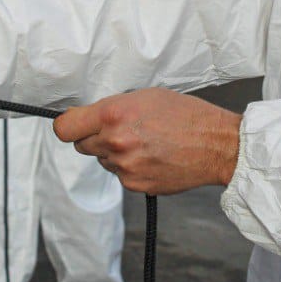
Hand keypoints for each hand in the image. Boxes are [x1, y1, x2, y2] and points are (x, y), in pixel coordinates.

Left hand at [53, 88, 242, 194]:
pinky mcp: (135, 185)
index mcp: (113, 114)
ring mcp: (124, 167)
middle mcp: (115, 142)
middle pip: (81, 145)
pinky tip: (153, 157)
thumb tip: (86, 118)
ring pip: (102, 160)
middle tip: (121, 130)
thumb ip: (111, 108)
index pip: (65, 128)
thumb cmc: (185, 115)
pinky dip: (130, 168)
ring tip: (145, 142)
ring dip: (114, 153)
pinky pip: (120, 175)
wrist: (216, 145)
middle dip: (94, 138)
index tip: (75, 125)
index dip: (68, 126)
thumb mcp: (145, 96)